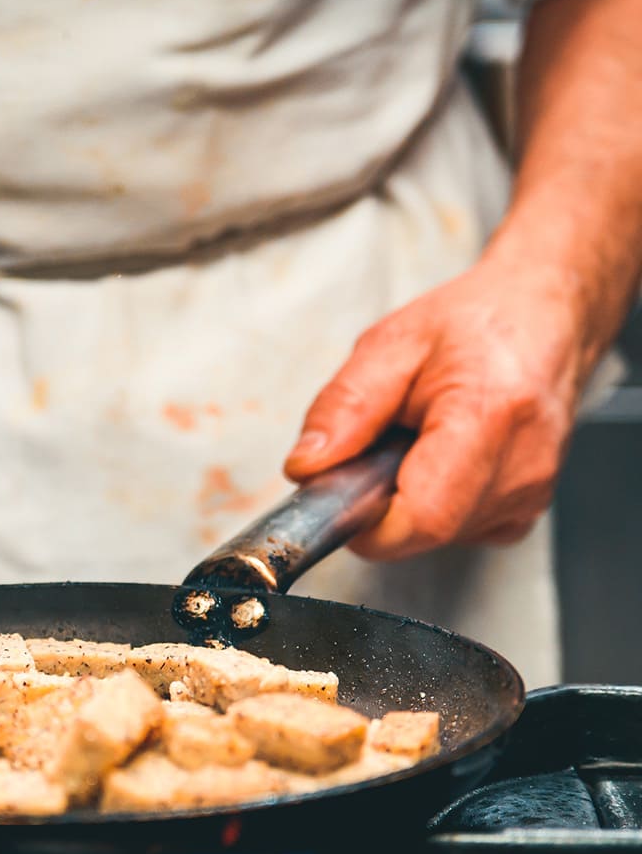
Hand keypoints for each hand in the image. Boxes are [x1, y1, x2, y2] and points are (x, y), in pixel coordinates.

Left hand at [283, 259, 594, 560]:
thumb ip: (342, 409)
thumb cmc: (475, 323)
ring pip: (437, 537)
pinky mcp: (526, 509)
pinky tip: (441, 460)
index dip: (365, 519)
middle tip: (380, 447)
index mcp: (487, 418)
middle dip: (380, 503)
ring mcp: (530, 494)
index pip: (420, 518)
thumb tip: (306, 469)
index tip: (341, 488)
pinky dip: (435, 503)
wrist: (546, 317)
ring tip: (417, 443)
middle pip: (422, 532)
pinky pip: (458, 531)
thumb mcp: (389, 346)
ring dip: (407, 500)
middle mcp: (522, 467)